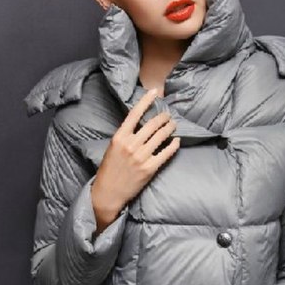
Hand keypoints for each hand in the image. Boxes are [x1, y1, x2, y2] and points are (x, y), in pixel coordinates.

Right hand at [91, 89, 179, 223]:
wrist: (108, 192)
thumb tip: (141, 124)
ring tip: (173, 125)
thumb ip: (126, 135)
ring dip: (169, 128)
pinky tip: (176, 141)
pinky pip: (166, 153)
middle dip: (163, 117)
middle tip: (168, 115)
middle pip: (152, 124)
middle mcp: (131, 144)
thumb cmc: (110, 168)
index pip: (135, 113)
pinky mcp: (150, 168)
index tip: (155, 92)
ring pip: (161, 136)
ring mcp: (141, 156)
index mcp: (120, 137)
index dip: (146, 100)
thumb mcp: (113, 147)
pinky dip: (173, 145)